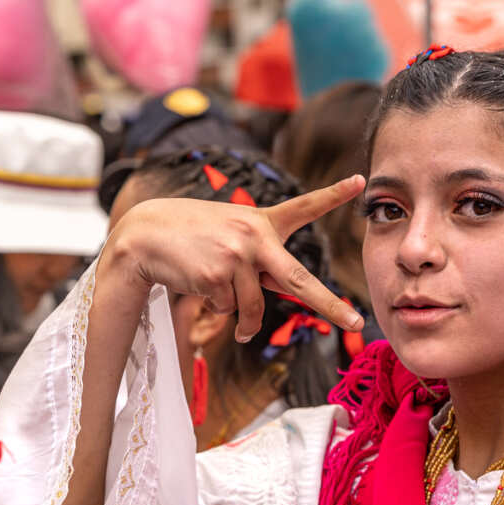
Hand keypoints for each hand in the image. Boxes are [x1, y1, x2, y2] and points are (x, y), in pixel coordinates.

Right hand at [104, 175, 366, 340]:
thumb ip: (260, 260)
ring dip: (240, 319)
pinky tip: (198, 283)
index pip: (303, 206)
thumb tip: (276, 300)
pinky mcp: (215, 276)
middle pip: (299, 281)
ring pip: (251, 308)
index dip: (334, 195)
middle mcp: (255, 237)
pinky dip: (215, 307)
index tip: (361, 182)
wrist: (142, 235)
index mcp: (262, 223)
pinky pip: (226, 309)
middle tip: (357, 322)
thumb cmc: (192, 237)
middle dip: (330, 306)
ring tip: (221, 300)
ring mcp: (236, 256)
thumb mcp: (231, 235)